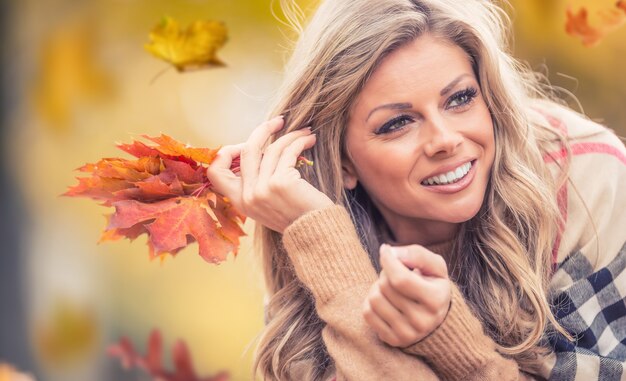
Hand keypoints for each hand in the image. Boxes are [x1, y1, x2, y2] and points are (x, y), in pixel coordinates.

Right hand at [206, 116, 333, 232]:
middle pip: (247, 150)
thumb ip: (256, 184)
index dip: (228, 152)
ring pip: (272, 148)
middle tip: (279, 121)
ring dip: (291, 135)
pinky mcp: (281, 183)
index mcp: (240, 202)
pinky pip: (288, 152)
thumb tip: (258, 150)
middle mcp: (248, 196)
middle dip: (263, 130)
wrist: (317, 233)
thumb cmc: (297, 216)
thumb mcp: (267, 204)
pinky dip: (300, 141)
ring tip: (306, 133)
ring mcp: (263, 189)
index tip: (250, 144)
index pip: (216, 172)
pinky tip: (310, 140)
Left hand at [363, 244, 450, 347]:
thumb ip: (417, 254)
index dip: (388, 260)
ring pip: (374, 299)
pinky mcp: (392, 340)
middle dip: (386, 273)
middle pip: (385, 286)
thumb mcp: (434, 267)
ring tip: (390, 288)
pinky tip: (384, 300)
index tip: (386, 250)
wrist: (435, 320)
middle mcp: (423, 321)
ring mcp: (407, 334)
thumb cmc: (432, 286)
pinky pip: (367, 313)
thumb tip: (391, 252)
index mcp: (436, 300)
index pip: (400, 279)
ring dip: (377, 287)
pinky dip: (371, 301)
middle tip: (395, 274)